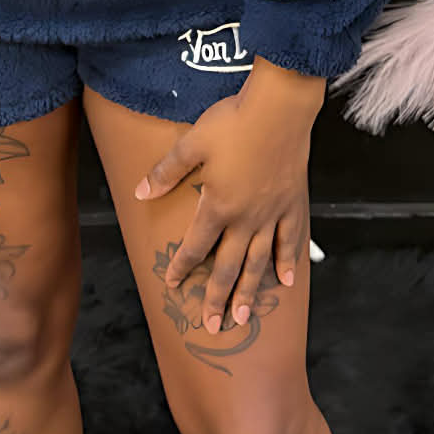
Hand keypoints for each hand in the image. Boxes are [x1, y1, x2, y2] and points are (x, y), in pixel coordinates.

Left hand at [134, 57, 324, 334]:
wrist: (281, 107)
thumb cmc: (234, 121)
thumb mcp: (192, 144)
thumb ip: (166, 172)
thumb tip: (139, 192)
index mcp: (218, 205)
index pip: (195, 246)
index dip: (182, 267)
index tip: (172, 285)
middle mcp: (246, 218)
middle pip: (229, 266)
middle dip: (217, 297)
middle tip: (212, 326)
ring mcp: (272, 213)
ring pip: (259, 261)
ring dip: (251, 291)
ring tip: (244, 317)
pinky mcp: (293, 203)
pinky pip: (291, 240)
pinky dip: (289, 262)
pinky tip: (287, 282)